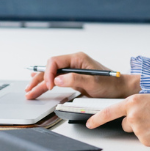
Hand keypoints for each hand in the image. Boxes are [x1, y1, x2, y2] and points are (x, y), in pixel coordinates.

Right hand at [24, 51, 140, 99]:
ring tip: (29, 91)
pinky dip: (46, 83)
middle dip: (38, 79)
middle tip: (29, 90)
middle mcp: (73, 62)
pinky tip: (38, 85)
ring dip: (40, 83)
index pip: (55, 62)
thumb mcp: (93, 82)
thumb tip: (57, 79)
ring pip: (51, 75)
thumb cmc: (110, 84)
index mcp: (77, 58)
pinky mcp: (73, 77)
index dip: (48, 73)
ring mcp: (72, 70)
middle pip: (50, 68)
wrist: (120, 89)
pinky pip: (56, 79)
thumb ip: (75, 79)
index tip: (48, 86)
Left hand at [86, 94, 149, 146]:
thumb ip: (138, 105)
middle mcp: (133, 115)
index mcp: (134, 100)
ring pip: (135, 132)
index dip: (97, 118)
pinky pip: (144, 140)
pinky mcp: (146, 141)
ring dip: (145, 130)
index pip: (109, 111)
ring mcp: (139, 129)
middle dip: (136, 122)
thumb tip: (129, 115)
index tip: (89, 123)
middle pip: (125, 123)